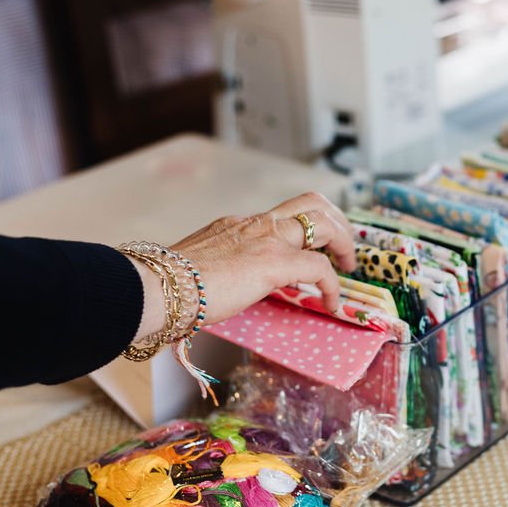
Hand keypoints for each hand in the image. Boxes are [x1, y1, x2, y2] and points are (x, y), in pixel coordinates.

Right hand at [131, 192, 356, 340]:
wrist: (158, 286)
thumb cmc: (170, 285)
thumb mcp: (202, 267)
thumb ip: (222, 269)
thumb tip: (225, 288)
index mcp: (238, 224)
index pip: (282, 216)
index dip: (305, 230)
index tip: (313, 251)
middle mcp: (256, 224)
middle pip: (313, 203)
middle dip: (337, 223)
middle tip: (344, 250)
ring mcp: (267, 239)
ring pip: (324, 222)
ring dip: (344, 243)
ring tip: (349, 268)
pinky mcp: (275, 262)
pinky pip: (320, 267)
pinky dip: (334, 285)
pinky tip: (333, 303)